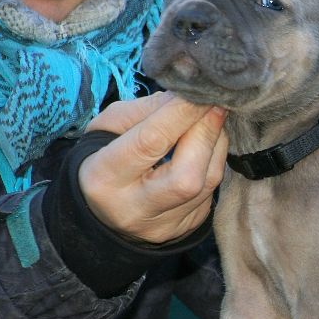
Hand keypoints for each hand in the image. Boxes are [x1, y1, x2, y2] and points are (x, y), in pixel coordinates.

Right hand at [79, 92, 228, 244]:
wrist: (102, 209)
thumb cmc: (105, 155)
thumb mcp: (109, 127)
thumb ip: (147, 111)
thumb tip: (188, 96)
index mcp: (104, 178)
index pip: (150, 143)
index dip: (181, 113)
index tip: (201, 90)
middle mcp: (134, 208)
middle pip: (185, 176)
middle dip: (205, 133)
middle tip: (215, 103)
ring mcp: (163, 225)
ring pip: (206, 185)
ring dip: (216, 146)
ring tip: (212, 119)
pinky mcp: (185, 228)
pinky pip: (211, 193)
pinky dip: (215, 163)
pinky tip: (210, 145)